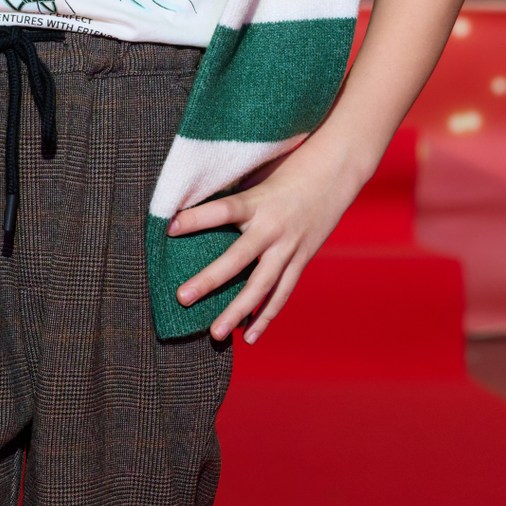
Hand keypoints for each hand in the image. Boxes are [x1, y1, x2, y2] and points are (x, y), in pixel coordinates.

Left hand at [168, 136, 367, 343]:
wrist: (336, 172)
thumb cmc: (289, 169)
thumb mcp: (259, 176)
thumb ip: (233, 197)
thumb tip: (191, 210)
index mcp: (259, 201)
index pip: (223, 210)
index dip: (197, 218)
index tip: (169, 227)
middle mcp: (274, 227)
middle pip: (238, 259)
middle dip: (209, 280)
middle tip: (182, 298)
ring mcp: (290, 247)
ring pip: (262, 286)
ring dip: (238, 312)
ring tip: (216, 334)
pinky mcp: (301, 259)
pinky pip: (282, 292)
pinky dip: (266, 315)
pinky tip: (249, 336)